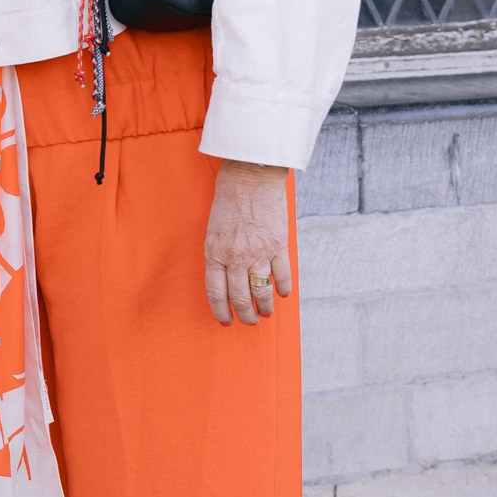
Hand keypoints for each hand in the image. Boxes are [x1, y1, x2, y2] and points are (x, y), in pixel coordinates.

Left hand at [204, 158, 292, 326]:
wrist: (251, 176)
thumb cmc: (228, 200)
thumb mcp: (213, 229)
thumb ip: (219, 254)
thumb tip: (226, 278)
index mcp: (215, 252)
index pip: (216, 292)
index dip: (221, 310)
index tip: (226, 321)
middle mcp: (236, 257)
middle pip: (240, 297)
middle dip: (245, 314)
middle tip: (250, 321)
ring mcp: (259, 252)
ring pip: (262, 291)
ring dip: (265, 307)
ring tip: (266, 313)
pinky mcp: (278, 245)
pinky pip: (282, 275)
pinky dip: (283, 288)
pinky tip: (283, 294)